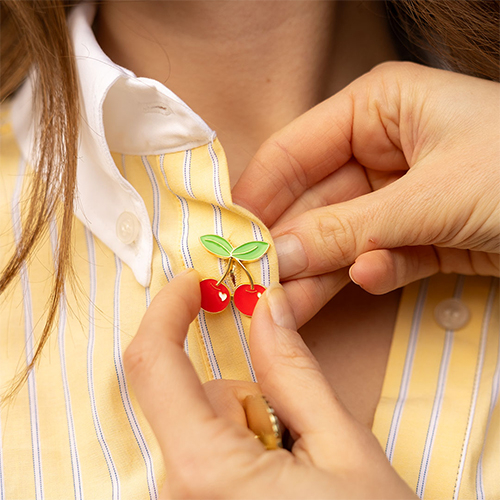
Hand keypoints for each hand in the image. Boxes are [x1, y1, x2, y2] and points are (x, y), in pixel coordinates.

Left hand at [124, 270, 415, 498]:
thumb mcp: (342, 450)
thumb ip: (294, 371)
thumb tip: (265, 307)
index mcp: (206, 471)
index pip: (153, 366)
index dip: (167, 311)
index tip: (192, 283)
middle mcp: (177, 495)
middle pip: (196, 397)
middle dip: (244, 395)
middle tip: (297, 432)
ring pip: (204, 425)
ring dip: (247, 426)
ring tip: (296, 469)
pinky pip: (205, 453)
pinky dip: (239, 449)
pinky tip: (277, 483)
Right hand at [233, 62, 499, 314]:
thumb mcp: (428, 196)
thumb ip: (345, 229)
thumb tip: (276, 256)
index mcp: (375, 108)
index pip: (293, 152)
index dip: (259, 196)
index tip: (231, 239)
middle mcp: (381, 147)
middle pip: (314, 201)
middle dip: (289, 246)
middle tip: (258, 287)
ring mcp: (398, 194)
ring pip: (340, 236)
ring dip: (320, 271)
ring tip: (290, 306)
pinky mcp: (419, 234)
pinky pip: (378, 254)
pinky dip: (372, 271)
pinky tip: (370, 278)